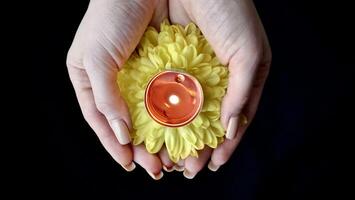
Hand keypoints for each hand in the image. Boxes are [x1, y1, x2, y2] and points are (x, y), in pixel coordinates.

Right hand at [66, 0, 167, 179]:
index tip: (128, 164)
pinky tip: (179, 129)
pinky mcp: (157, 68)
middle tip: (156, 168)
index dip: (112, 144)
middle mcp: (112, 80)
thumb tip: (121, 135)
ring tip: (170, 157)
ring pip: (146, 114)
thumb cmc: (110, 17)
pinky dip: (169, 115)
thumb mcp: (97, 58)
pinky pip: (162, 97)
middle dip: (139, 147)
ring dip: (157, 135)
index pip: (99, 120)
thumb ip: (106, 97)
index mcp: (88, 79)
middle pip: (125, 122)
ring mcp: (136, 75)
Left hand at [160, 0, 271, 177]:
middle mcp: (217, 79)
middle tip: (187, 168)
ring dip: (179, 135)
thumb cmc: (232, 12)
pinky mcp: (173, 64)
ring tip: (170, 157)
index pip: (233, 120)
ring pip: (187, 112)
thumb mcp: (250, 53)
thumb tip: (232, 129)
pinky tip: (160, 130)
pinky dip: (165, 113)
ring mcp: (195, 73)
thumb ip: (244, 93)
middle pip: (207, 121)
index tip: (213, 165)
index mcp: (241, 79)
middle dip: (198, 145)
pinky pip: (169, 94)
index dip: (225, 145)